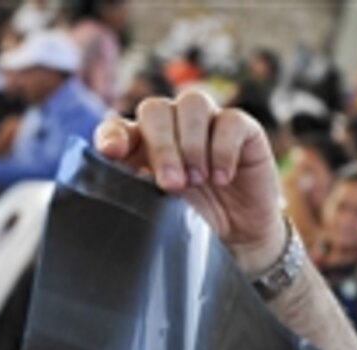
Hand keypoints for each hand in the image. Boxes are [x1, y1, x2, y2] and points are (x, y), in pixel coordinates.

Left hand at [95, 91, 284, 272]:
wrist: (238, 238)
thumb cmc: (194, 221)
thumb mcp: (160, 211)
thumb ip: (141, 191)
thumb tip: (132, 180)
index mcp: (142, 145)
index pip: (119, 127)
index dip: (113, 135)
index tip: (112, 152)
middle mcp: (173, 126)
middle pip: (155, 110)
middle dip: (161, 147)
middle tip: (171, 184)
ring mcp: (208, 122)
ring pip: (192, 104)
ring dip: (191, 144)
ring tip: (197, 180)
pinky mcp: (243, 129)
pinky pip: (230, 120)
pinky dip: (223, 149)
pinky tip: (222, 177)